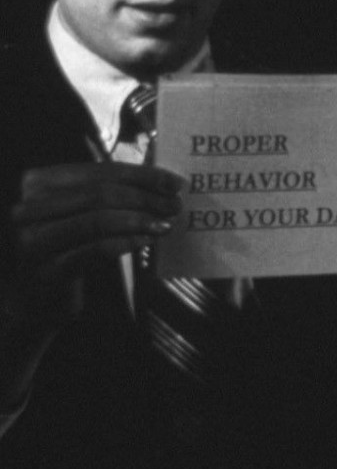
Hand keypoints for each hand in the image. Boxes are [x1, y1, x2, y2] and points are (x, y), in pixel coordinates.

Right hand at [8, 162, 182, 326]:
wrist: (40, 298)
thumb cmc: (69, 245)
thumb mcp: (84, 211)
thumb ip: (112, 191)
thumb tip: (164, 181)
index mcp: (39, 182)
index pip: (100, 171)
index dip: (141, 175)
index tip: (174, 182)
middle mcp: (29, 206)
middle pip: (100, 193)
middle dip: (144, 197)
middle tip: (175, 205)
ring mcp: (35, 239)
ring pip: (99, 219)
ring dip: (140, 219)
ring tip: (166, 223)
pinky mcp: (48, 269)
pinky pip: (97, 248)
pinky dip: (128, 241)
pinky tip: (148, 240)